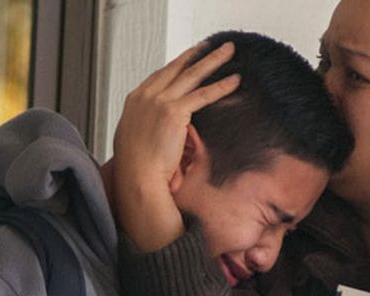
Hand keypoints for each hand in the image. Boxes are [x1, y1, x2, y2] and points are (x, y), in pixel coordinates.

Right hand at [112, 42, 239, 251]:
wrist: (137, 177)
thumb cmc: (136, 166)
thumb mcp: (135, 138)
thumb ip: (147, 125)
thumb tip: (157, 128)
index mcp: (135, 100)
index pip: (161, 75)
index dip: (178, 64)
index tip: (190, 56)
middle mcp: (146, 96)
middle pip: (177, 68)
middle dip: (197, 54)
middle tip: (211, 45)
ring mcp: (159, 101)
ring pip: (192, 75)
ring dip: (213, 60)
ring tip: (228, 51)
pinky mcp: (174, 112)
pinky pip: (203, 94)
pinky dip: (221, 86)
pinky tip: (235, 80)